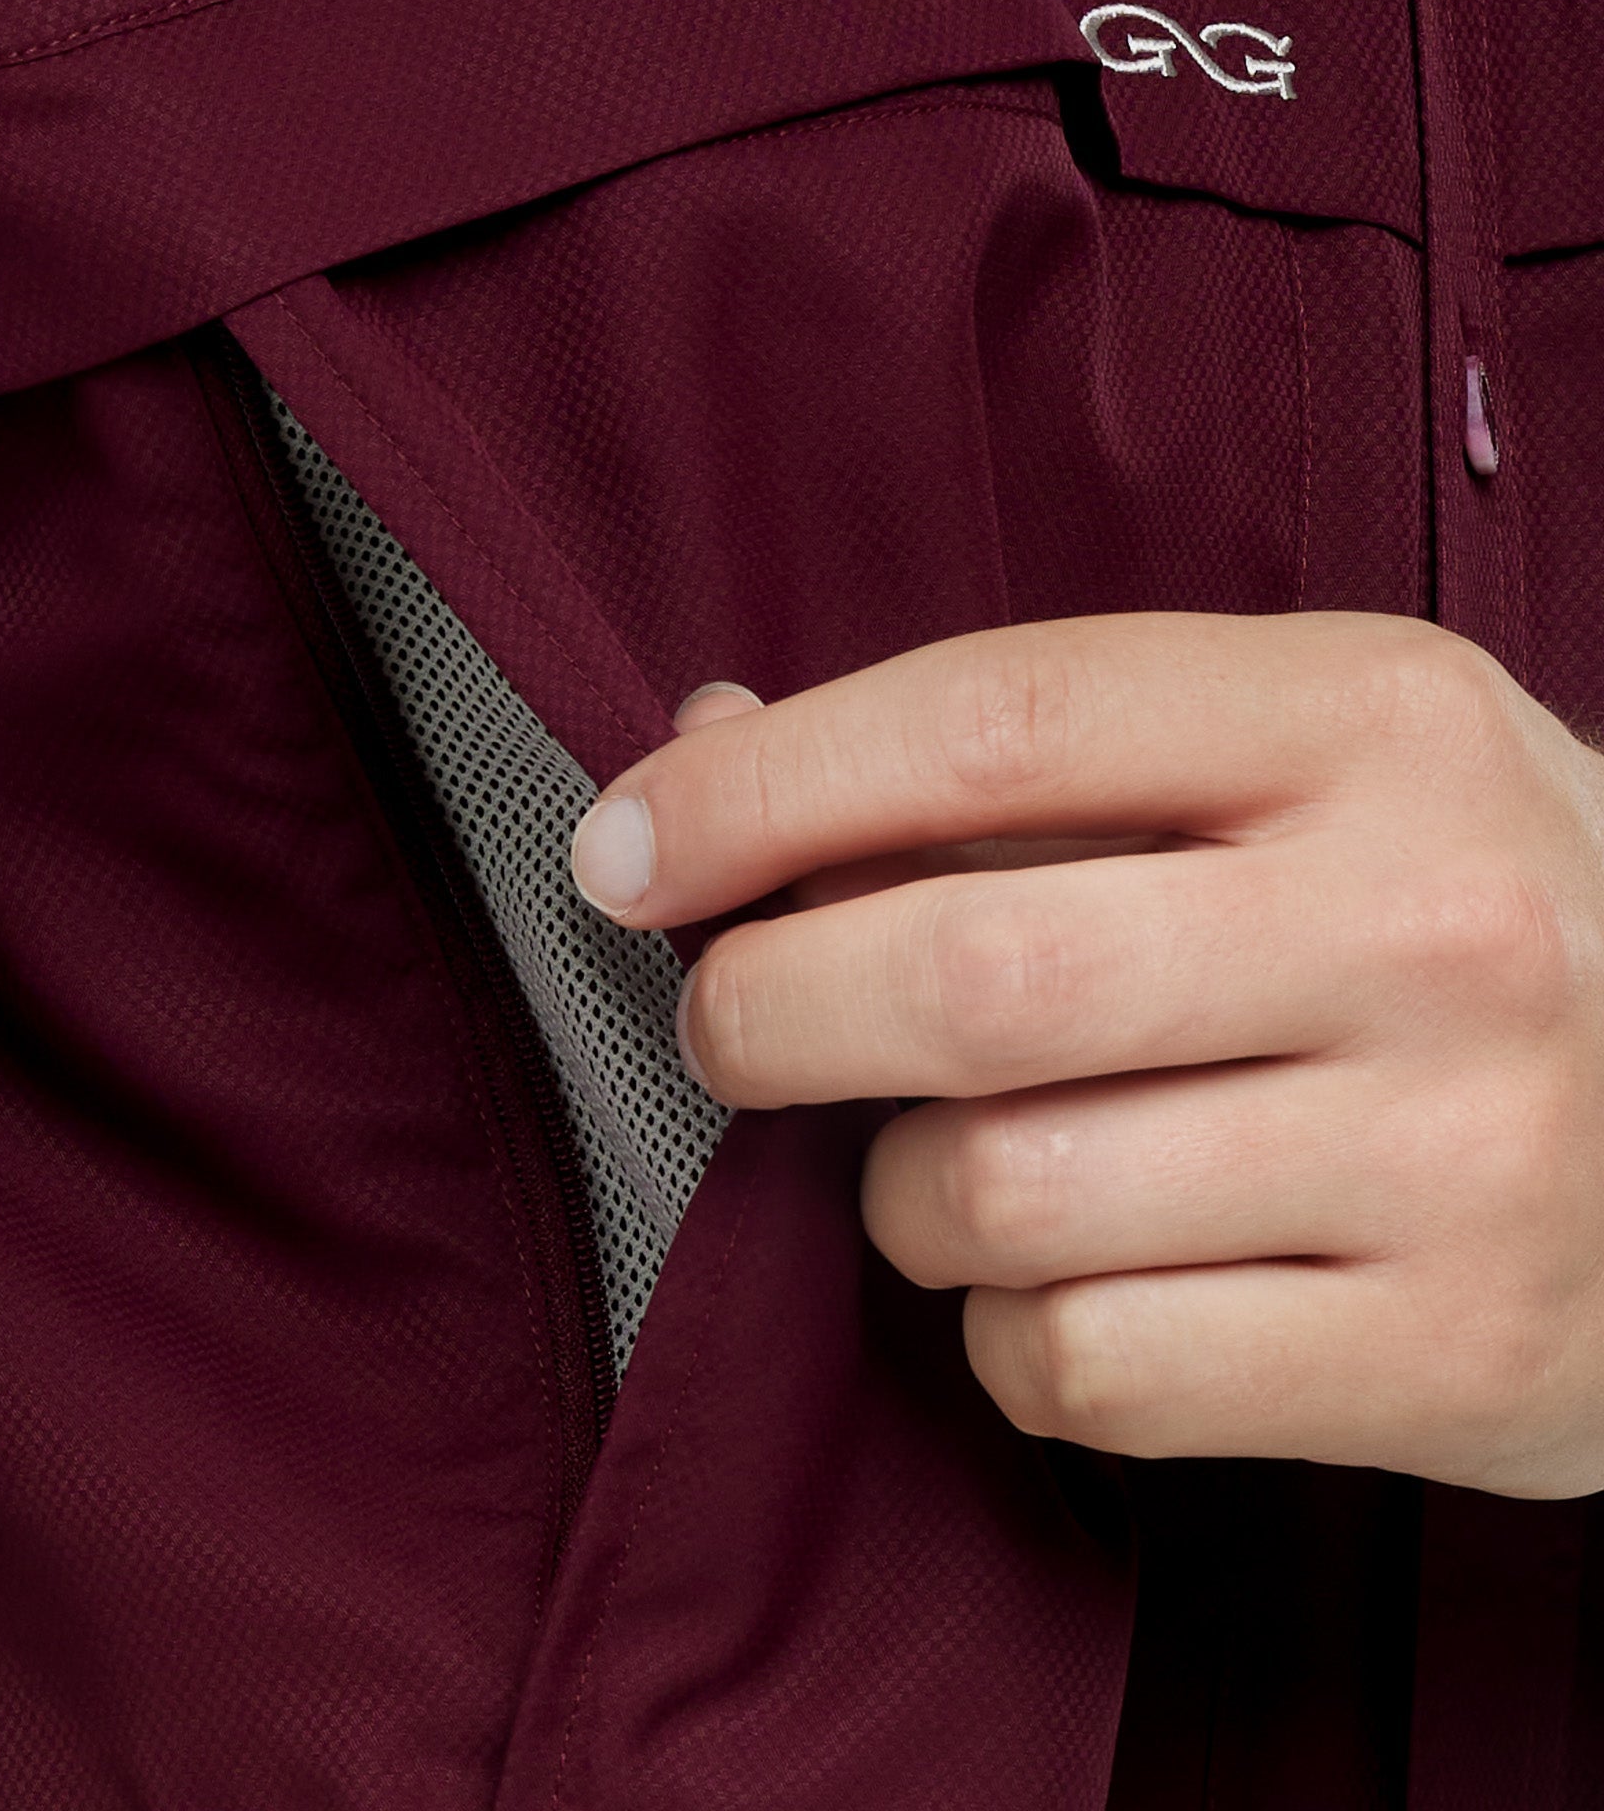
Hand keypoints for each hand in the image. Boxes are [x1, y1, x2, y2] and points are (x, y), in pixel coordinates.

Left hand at [570, 613, 1603, 1498]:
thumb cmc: (1428, 904)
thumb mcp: (1273, 762)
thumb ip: (998, 759)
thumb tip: (704, 751)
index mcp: (1366, 719)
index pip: (994, 724)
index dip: (762, 793)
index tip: (627, 849)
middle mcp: (1429, 923)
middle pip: (969, 978)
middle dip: (765, 1012)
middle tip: (731, 1024)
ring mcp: (1460, 1153)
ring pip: (998, 1194)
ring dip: (901, 1193)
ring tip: (963, 1161)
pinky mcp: (1457, 1356)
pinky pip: (1086, 1368)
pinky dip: (1007, 1335)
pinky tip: (1071, 1279)